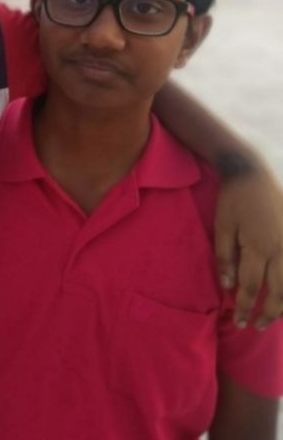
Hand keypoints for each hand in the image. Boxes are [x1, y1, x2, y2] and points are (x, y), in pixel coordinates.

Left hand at [215, 169, 282, 328]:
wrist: (252, 171)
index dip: (245, 306)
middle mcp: (280, 248)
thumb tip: (228, 287)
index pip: (253, 287)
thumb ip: (225, 257)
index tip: (238, 321)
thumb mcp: (221, 225)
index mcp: (258, 246)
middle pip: (278, 291)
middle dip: (267, 313)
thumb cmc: (232, 199)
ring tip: (271, 318)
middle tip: (255, 326)